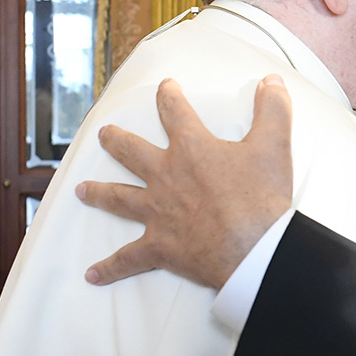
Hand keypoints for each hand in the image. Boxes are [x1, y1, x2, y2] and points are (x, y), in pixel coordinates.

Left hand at [76, 74, 293, 288]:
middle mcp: (166, 177)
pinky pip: (128, 259)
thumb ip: (273, 109)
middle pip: (132, 152)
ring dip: (99, 193)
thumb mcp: (274, 145)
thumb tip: (271, 81)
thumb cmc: (262, 196)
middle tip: (105, 134)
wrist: (254, 247)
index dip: (169, 97)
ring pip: (119, 199)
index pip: (175, 113)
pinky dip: (111, 267)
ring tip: (81, 190)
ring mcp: (158, 213)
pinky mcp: (160, 247)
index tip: (165, 87)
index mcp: (191, 149)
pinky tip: (93, 274)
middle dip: (117, 141)